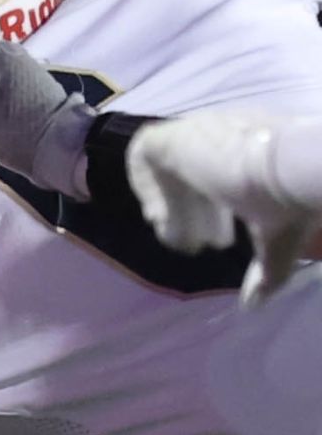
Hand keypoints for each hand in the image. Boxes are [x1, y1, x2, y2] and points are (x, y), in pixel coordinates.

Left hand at [128, 111, 321, 305]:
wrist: (289, 168)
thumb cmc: (290, 201)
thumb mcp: (281, 241)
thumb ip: (267, 272)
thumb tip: (255, 303)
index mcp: (260, 149)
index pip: (228, 176)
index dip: (215, 214)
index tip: (218, 245)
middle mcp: (228, 133)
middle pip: (197, 174)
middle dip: (193, 215)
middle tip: (198, 247)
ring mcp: (199, 131)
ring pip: (171, 169)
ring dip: (172, 208)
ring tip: (180, 241)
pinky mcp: (172, 136)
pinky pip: (143, 154)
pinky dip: (145, 188)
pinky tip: (158, 218)